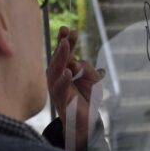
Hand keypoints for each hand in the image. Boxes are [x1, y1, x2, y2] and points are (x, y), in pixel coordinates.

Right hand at [46, 26, 101, 150]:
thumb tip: (75, 63)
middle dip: (62, 45)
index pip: (64, 52)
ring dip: (61, 57)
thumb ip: (86, 68)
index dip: (65, 40)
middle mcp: (57, 76)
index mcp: (64, 68)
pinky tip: (68, 71)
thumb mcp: (93, 78)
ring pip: (56, 70)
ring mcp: (57, 88)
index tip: (68, 29)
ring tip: (65, 46)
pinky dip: (64, 80)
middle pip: (58, 58)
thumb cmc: (87, 97)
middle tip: (66, 34)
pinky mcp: (61, 100)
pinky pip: (60, 89)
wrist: (86, 121)